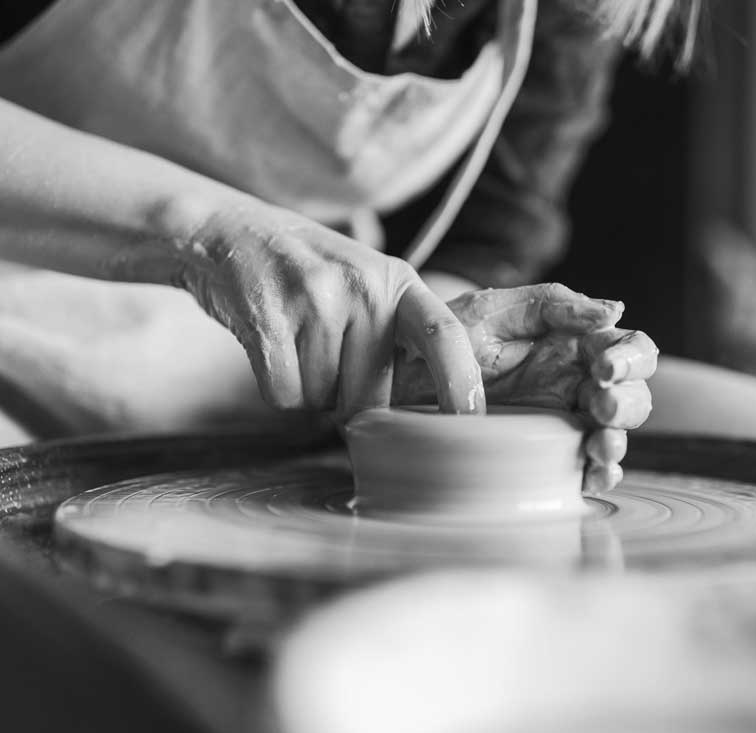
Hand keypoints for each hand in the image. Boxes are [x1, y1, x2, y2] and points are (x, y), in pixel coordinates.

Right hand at [174, 202, 484, 419]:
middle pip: (370, 396)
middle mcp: (362, 288)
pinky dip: (277, 387)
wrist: (228, 232)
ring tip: (295, 340)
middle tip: (324, 355)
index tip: (470, 420)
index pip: (445, 333)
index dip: (461, 380)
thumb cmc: (306, 271)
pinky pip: (285, 395)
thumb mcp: (366, 282)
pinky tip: (271, 347)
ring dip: (308, 389)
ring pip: (323, 400)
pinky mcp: (269, 321)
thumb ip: (395, 332)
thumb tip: (413, 414)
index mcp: (396, 281)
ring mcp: (315, 301)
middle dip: (347, 399)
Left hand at [393, 283, 657, 490]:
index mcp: (572, 343)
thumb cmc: (447, 332)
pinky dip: (597, 473)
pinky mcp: (542, 450)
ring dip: (617, 440)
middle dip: (628, 402)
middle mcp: (574, 381)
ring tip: (599, 445)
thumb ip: (552, 305)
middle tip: (602, 406)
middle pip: (631, 394)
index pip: (628, 349)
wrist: (402, 370)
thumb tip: (614, 310)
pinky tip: (590, 473)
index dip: (631, 358)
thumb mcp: (495, 310)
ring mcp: (560, 418)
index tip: (604, 367)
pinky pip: (582, 465)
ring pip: (613, 432)